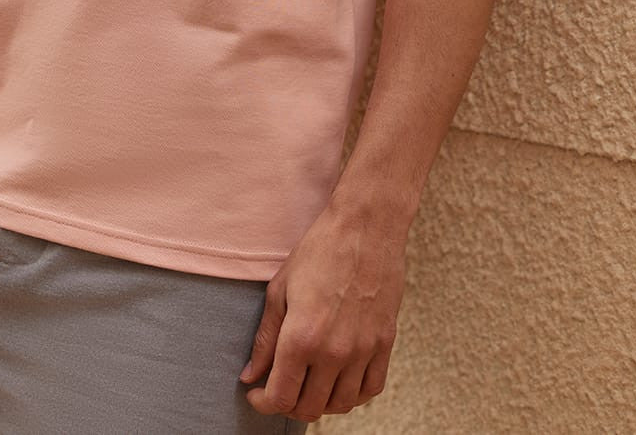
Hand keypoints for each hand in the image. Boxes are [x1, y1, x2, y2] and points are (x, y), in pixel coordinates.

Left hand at [238, 201, 406, 420]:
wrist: (366, 228)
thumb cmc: (320, 251)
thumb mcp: (280, 289)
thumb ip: (265, 339)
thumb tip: (250, 376)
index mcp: (302, 337)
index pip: (281, 397)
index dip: (263, 402)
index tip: (257, 393)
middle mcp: (334, 352)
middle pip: (309, 407)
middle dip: (288, 403)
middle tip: (279, 385)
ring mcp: (363, 351)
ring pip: (340, 404)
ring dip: (320, 402)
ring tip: (307, 382)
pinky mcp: (385, 344)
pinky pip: (370, 389)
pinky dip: (352, 394)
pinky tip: (338, 379)